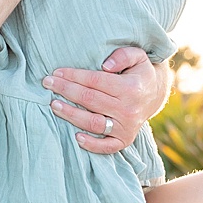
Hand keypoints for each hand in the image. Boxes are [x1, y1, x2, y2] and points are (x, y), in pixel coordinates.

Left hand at [45, 46, 168, 153]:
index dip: (74, 76)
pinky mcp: (124, 140)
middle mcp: (129, 109)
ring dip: (70, 114)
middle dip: (65, 90)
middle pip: (90, 100)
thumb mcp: (138, 56)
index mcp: (131, 88)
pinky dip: (91, 145)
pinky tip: (76, 137)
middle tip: (48, 83)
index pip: (95, 81)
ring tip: (53, 105)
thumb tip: (105, 66)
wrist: (155, 95)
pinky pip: (107, 147)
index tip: (56, 72)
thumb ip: (123, 55)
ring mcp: (127, 127)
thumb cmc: (138, 73)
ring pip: (93, 123)